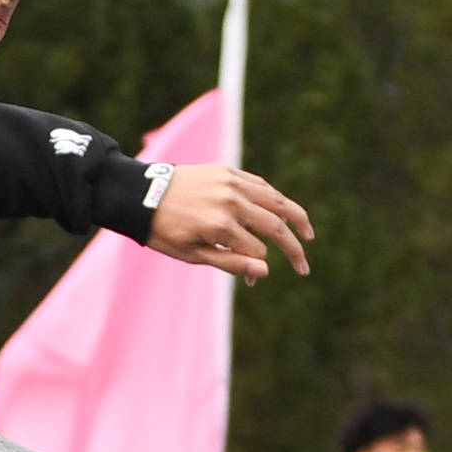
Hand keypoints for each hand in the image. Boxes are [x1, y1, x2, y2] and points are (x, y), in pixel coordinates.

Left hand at [143, 164, 312, 279]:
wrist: (142, 195)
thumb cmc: (165, 232)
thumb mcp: (193, 255)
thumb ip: (231, 263)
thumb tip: (265, 272)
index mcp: (220, 225)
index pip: (256, 251)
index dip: (255, 267)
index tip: (251, 280)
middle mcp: (230, 201)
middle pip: (275, 227)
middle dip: (292, 249)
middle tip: (304, 268)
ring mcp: (231, 183)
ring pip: (276, 200)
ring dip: (297, 217)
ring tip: (309, 234)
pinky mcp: (228, 171)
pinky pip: (261, 185)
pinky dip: (275, 199)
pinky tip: (283, 211)